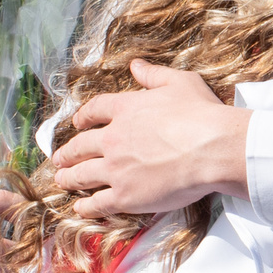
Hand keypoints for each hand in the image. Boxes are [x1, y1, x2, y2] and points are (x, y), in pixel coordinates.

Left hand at [52, 62, 247, 217]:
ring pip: (82, 175)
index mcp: (125, 109)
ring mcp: (117, 169)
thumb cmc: (202, 114)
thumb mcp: (179, 82)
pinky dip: (85, 206)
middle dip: (67, 153)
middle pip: (80, 146)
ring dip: (68, 178)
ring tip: (61, 180)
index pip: (95, 110)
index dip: (83, 116)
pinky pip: (98, 202)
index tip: (76, 123)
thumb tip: (135, 65)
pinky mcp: (126, 195)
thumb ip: (153, 74)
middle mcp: (114, 138)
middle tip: (59, 158)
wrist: (213, 148)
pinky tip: (79, 207)